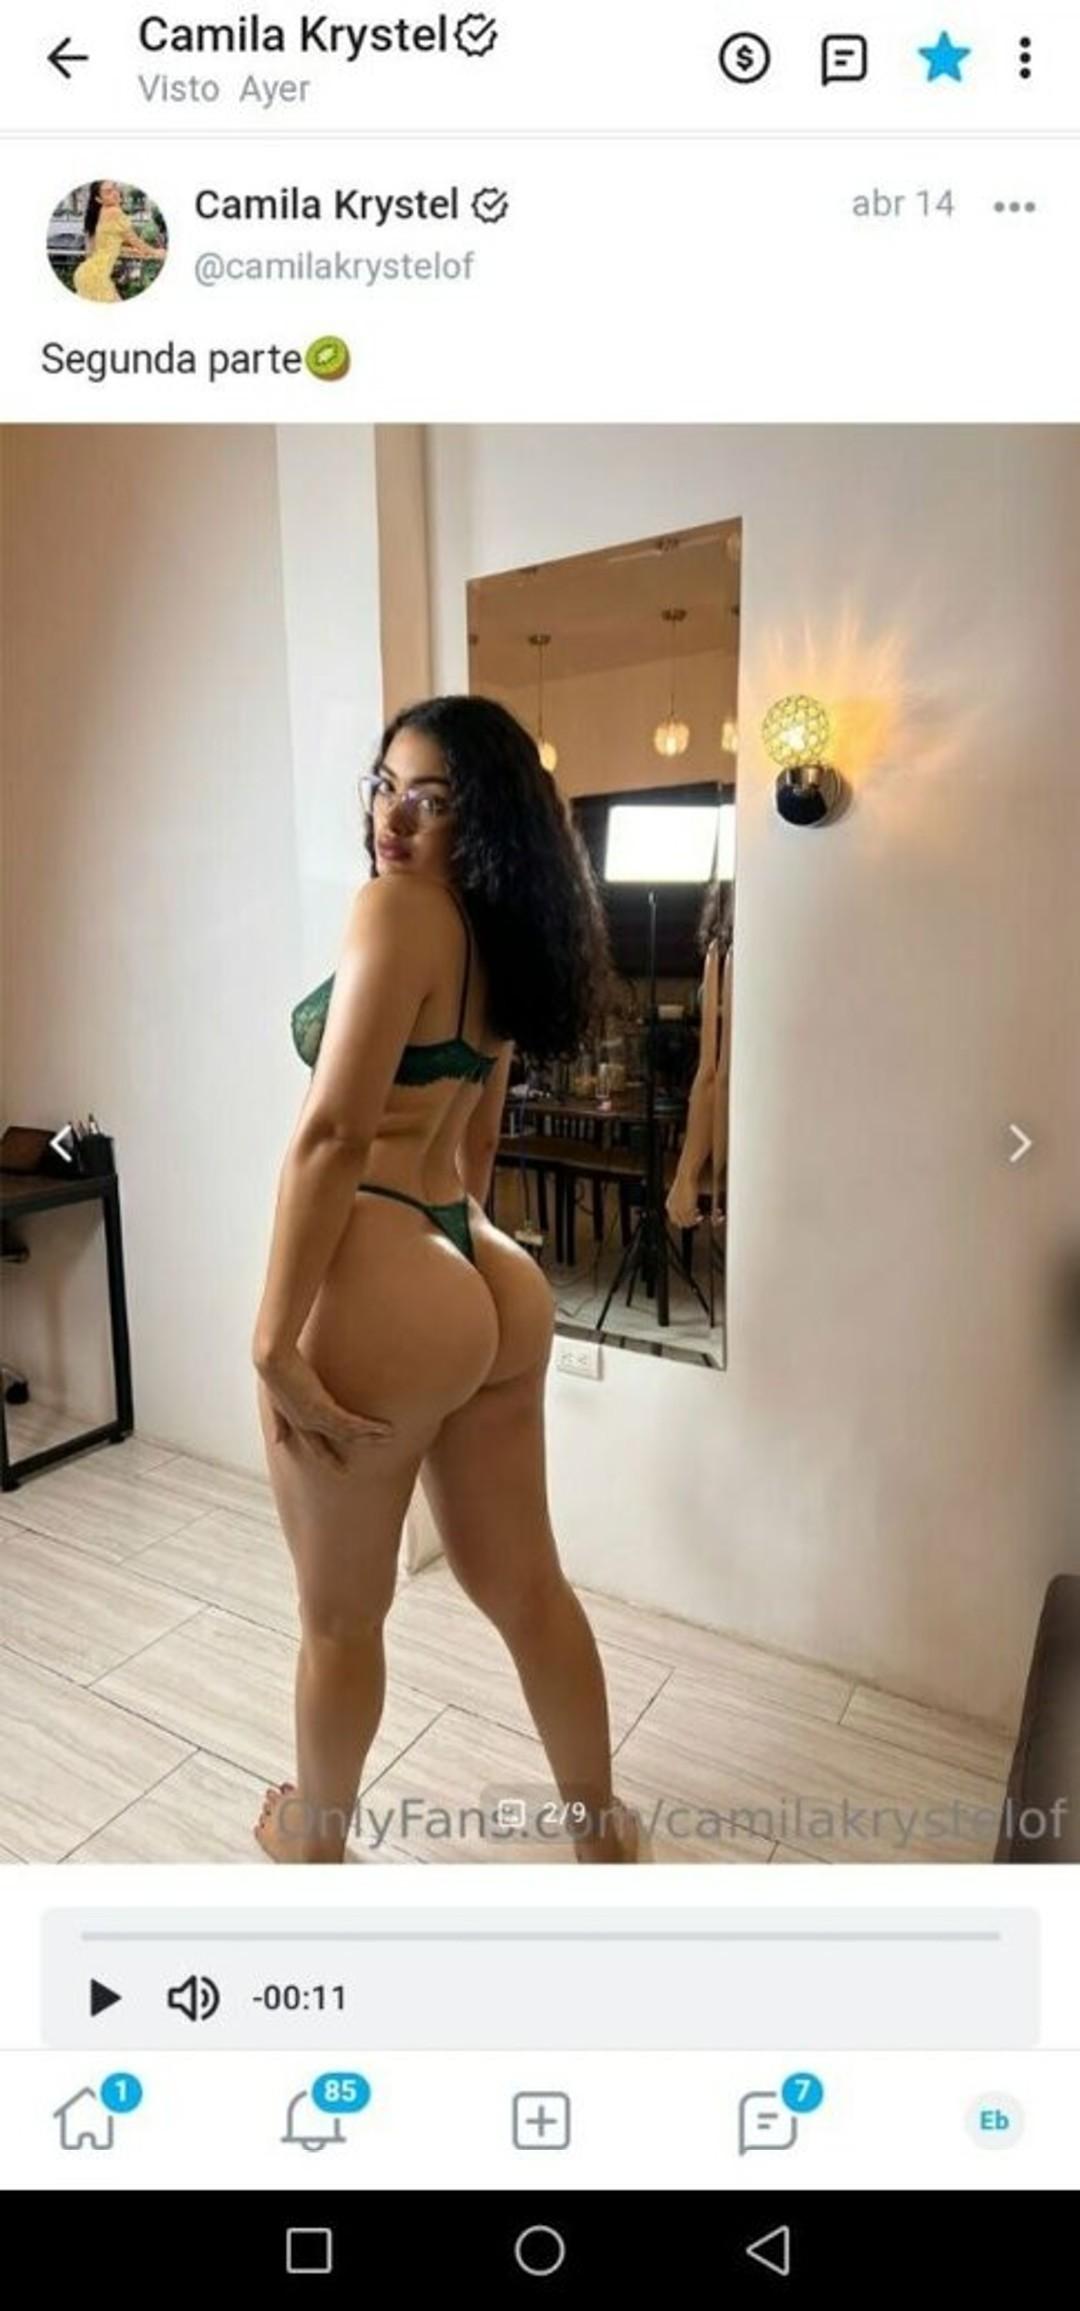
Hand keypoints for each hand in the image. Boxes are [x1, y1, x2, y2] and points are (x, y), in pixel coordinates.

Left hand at [255, 1344, 391, 1470]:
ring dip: (370, 1435)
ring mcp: (315, 1418)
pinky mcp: (323, 1409)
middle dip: (353, 1448)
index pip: (315, 1445)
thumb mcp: (275, 1400)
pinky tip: (385, 1428)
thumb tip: (275, 1441)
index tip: (340, 1470)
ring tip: (389, 1436)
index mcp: (296, 1422)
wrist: (273, 1358)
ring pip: (347, 1433)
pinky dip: (369, 1427)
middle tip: (369, 1456)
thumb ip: (279, 1422)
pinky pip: (351, 1423)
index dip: (327, 1458)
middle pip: (336, 1440)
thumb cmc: (275, 1371)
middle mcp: (306, 1425)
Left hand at [665, 1186, 702, 1228]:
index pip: (674, 1220)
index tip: (689, 1217)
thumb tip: (686, 1206)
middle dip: (689, 1223)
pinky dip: (697, 1219)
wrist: (686, 1177)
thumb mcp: (678, 1194)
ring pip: (687, 1222)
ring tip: (700, 1217)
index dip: (682, 1220)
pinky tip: (701, 1215)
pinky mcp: (688, 1208)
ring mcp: (680, 1209)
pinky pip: (693, 1219)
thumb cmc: (684, 1183)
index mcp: (669, 1206)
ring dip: (694, 1222)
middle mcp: (673, 1209)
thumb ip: (679, 1202)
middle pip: (680, 1223)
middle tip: (696, 1219)